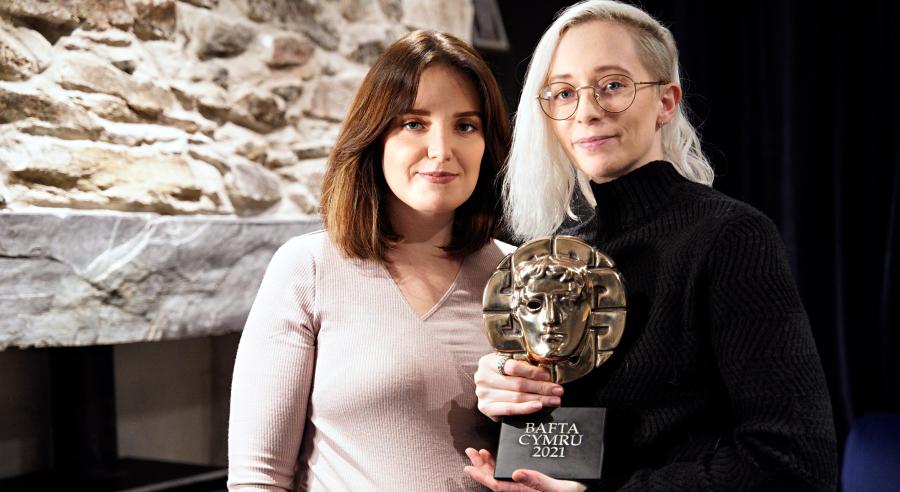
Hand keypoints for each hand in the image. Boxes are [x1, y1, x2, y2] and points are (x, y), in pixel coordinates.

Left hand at [464, 448, 585, 491]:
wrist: (587, 487)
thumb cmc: (575, 491)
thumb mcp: (559, 488)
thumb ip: (539, 482)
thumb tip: (515, 473)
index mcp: (526, 490)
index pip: (498, 485)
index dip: (483, 476)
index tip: (469, 467)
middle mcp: (524, 486)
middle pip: (496, 478)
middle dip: (481, 465)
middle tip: (470, 451)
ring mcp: (528, 480)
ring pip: (503, 472)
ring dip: (490, 462)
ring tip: (480, 452)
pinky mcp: (534, 474)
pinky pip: (513, 468)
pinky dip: (504, 459)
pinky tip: (500, 452)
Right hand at [474, 353, 563, 420]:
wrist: (487, 388)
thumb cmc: (502, 375)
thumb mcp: (507, 364)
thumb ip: (522, 366)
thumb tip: (547, 374)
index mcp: (488, 362)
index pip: (512, 367)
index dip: (532, 372)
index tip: (547, 376)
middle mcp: (483, 377)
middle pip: (518, 384)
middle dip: (541, 388)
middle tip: (557, 390)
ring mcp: (483, 394)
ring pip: (517, 398)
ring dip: (539, 399)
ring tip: (554, 400)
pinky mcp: (486, 408)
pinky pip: (510, 410)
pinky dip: (525, 408)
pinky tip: (538, 406)